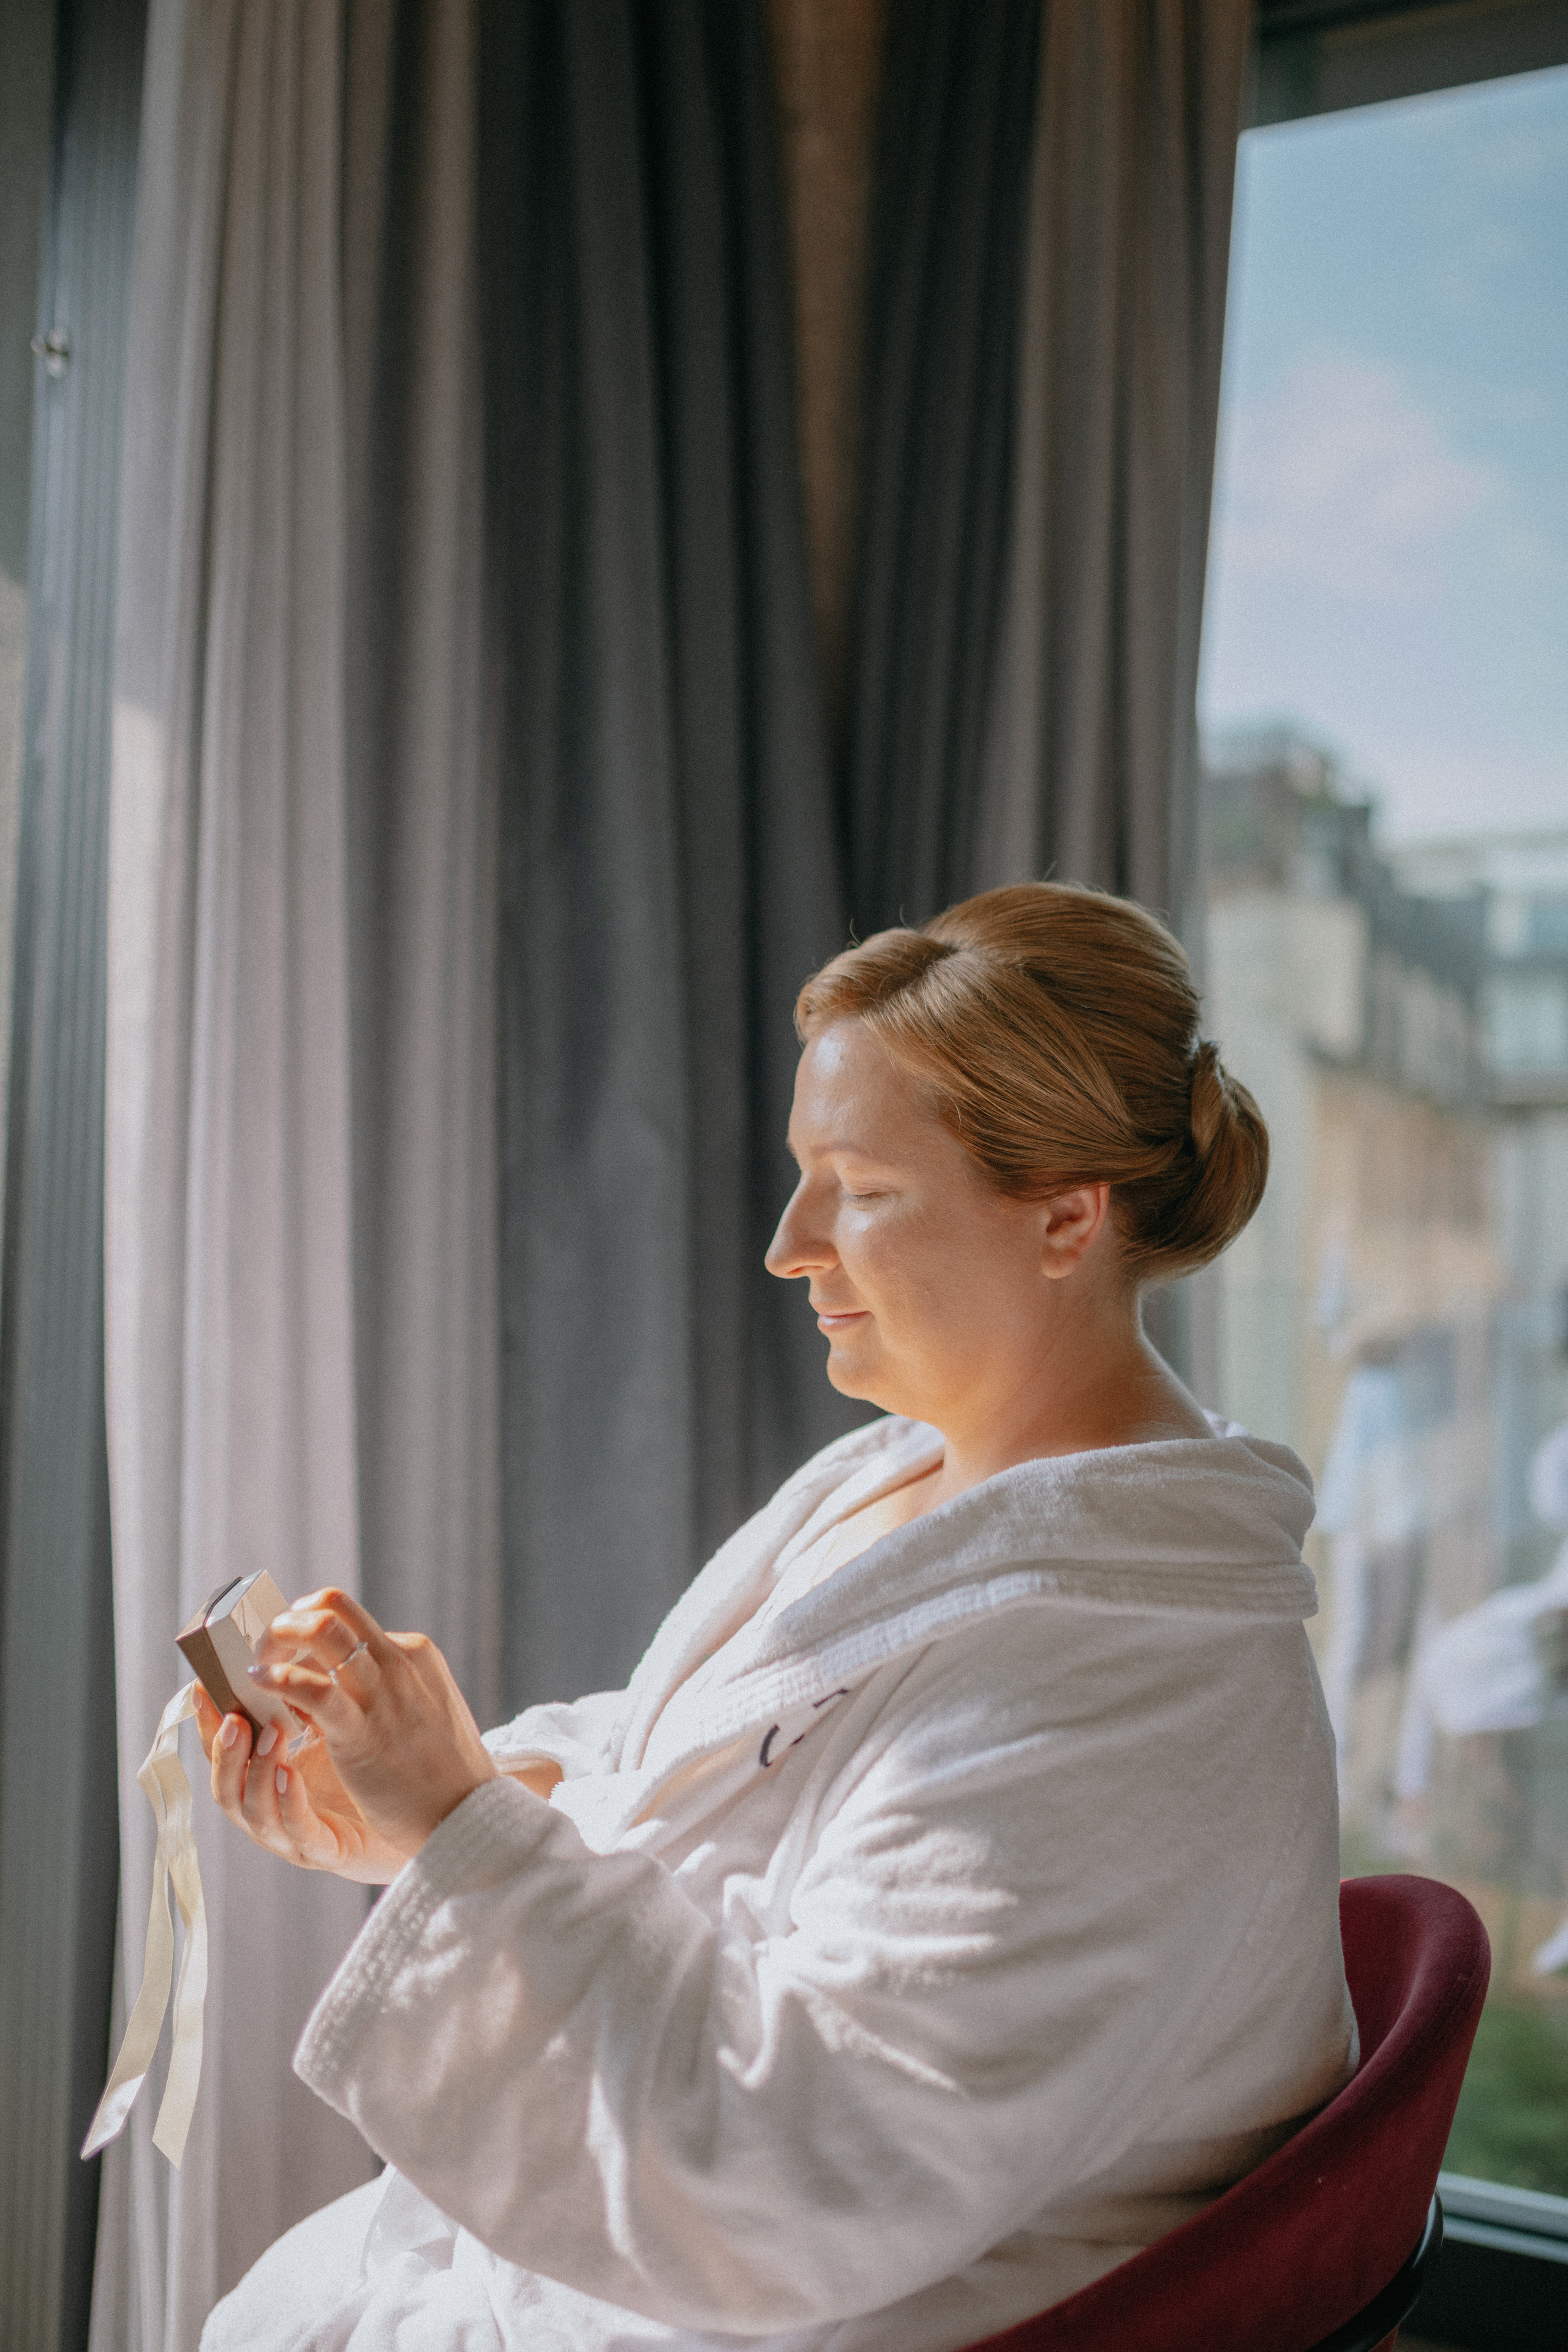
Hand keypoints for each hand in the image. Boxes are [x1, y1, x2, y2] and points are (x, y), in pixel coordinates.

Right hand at [195, 1683, 410, 1881]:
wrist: (428, 1819)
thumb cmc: (377, 1768)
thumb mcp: (336, 1725)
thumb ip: (306, 1700)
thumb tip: (285, 1653)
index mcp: (270, 1776)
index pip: (227, 1752)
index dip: (207, 1724)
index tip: (203, 1687)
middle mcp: (275, 1807)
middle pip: (228, 1787)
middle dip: (224, 1752)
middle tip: (234, 1717)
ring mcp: (298, 1833)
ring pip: (255, 1812)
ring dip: (256, 1772)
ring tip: (270, 1734)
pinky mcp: (331, 1850)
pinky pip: (300, 1831)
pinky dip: (288, 1803)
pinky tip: (289, 1775)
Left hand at [244, 1589, 498, 1864]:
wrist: (470, 1816)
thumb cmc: (444, 1772)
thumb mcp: (426, 1709)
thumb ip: (391, 1688)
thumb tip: (342, 1680)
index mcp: (414, 1653)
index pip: (348, 1616)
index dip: (309, 1626)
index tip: (290, 1650)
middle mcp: (399, 1660)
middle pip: (331, 1605)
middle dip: (288, 1620)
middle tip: (267, 1649)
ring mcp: (382, 1692)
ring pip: (320, 1631)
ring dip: (276, 1641)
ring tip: (256, 1666)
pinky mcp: (361, 1730)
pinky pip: (311, 1687)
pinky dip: (277, 1679)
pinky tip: (259, 1685)